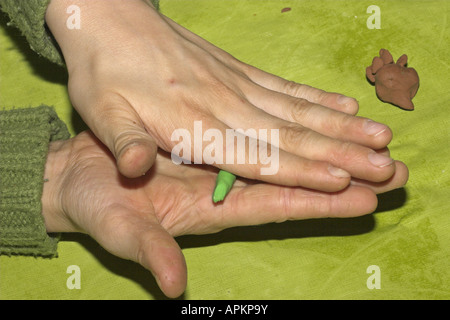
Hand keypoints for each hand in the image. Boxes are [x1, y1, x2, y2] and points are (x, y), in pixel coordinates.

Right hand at [41, 131, 407, 297]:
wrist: (81, 176)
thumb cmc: (95, 203)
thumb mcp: (118, 229)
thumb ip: (148, 252)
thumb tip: (173, 285)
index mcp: (212, 210)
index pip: (277, 208)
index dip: (319, 204)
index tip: (365, 198)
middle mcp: (228, 187)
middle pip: (296, 185)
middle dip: (344, 179)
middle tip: (393, 172)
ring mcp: (223, 163)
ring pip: (287, 157)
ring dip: (330, 152)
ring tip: (373, 146)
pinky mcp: (214, 141)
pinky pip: (263, 133)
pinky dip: (293, 127)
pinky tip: (321, 119)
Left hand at [46, 0, 396, 191]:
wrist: (111, 20)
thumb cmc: (105, 74)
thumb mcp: (101, 114)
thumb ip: (124, 144)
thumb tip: (136, 169)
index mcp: (192, 125)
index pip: (255, 155)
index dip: (299, 170)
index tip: (342, 179)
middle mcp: (225, 106)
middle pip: (290, 136)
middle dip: (340, 153)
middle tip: (385, 165)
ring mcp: (236, 85)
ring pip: (297, 111)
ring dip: (341, 126)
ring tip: (380, 136)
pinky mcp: (239, 71)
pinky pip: (285, 86)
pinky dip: (317, 97)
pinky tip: (344, 103)